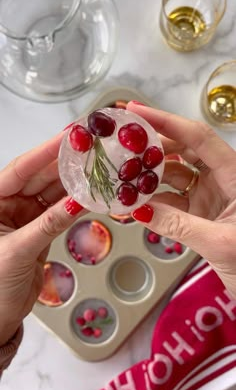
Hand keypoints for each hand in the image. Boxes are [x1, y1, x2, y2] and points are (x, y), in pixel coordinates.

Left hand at [0, 132, 84, 344]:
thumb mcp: (17, 251)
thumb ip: (48, 225)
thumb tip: (76, 203)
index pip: (20, 170)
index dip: (45, 152)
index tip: (68, 138)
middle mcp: (7, 204)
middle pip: (39, 177)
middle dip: (65, 164)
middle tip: (91, 150)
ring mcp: (25, 216)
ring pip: (52, 193)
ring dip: (74, 183)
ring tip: (97, 169)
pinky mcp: (39, 229)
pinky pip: (59, 212)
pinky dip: (75, 205)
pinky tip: (92, 196)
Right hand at [127, 102, 235, 298]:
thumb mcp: (219, 242)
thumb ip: (179, 226)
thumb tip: (138, 210)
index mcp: (235, 174)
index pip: (198, 137)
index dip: (166, 121)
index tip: (135, 112)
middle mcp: (222, 178)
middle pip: (183, 150)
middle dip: (152, 147)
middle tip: (121, 144)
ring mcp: (211, 195)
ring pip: (175, 175)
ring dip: (149, 176)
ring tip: (122, 175)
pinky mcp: (202, 212)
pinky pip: (173, 200)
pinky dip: (154, 201)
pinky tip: (135, 202)